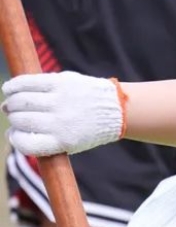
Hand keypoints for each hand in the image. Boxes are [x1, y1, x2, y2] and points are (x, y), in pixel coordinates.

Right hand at [2, 71, 124, 156]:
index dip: (16, 139)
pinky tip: (8, 89)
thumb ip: (45, 141)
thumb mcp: (71, 143)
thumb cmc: (87, 128)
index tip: (14, 135)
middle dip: (13, 119)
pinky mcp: (61, 82)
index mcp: (63, 141)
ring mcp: (60, 100)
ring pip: (22, 101)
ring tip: (10, 104)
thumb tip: (13, 133)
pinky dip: (14, 86)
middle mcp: (61, 122)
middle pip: (22, 120)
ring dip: (11, 103)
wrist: (114, 110)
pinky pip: (29, 82)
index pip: (27, 144)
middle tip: (12, 115)